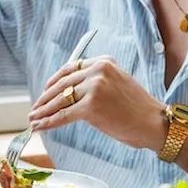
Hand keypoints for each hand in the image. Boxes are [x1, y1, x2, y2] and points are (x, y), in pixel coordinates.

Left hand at [27, 56, 163, 147]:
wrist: (154, 123)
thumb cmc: (138, 109)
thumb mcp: (118, 82)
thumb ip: (97, 80)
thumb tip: (70, 91)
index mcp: (104, 61)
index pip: (71, 69)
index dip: (54, 81)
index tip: (45, 91)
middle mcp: (98, 70)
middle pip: (62, 84)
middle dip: (46, 98)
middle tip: (35, 107)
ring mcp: (94, 88)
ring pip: (60, 100)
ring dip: (43, 111)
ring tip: (34, 118)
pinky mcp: (90, 107)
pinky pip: (63, 115)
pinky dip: (49, 121)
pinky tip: (40, 126)